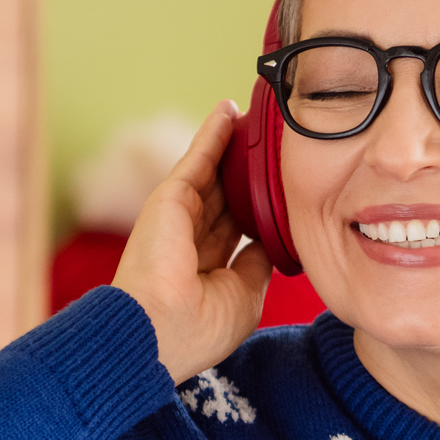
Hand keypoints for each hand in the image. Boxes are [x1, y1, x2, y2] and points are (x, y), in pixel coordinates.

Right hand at [111, 101, 273, 384]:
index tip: (280, 188)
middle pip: (227, 195)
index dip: (257, 207)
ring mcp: (178, 217)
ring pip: (213, 173)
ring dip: (232, 144)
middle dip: (247, 171)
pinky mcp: (169, 197)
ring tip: (257, 116)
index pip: (237, 228)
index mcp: (206, 269)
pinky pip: (197, 159)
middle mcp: (190, 240)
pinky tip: (229, 110)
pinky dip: (213, 134)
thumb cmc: (200, 328)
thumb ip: (255, 265)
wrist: (158, 330)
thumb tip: (268, 243)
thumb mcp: (244, 298)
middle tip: (272, 142)